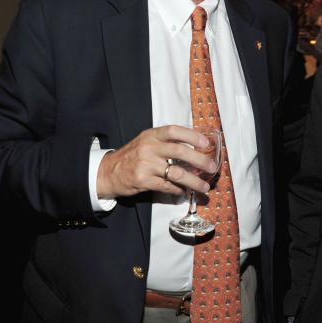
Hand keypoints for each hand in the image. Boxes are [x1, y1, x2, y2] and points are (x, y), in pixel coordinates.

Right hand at [96, 125, 214, 198]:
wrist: (109, 172)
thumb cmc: (132, 156)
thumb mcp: (146, 142)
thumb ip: (166, 142)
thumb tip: (195, 148)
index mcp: (151, 135)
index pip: (174, 131)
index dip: (192, 135)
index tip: (206, 142)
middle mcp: (149, 148)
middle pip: (180, 151)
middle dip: (199, 160)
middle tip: (212, 167)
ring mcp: (146, 165)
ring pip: (177, 173)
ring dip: (194, 181)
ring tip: (204, 186)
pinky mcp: (143, 181)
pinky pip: (167, 186)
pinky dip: (179, 190)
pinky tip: (185, 191)